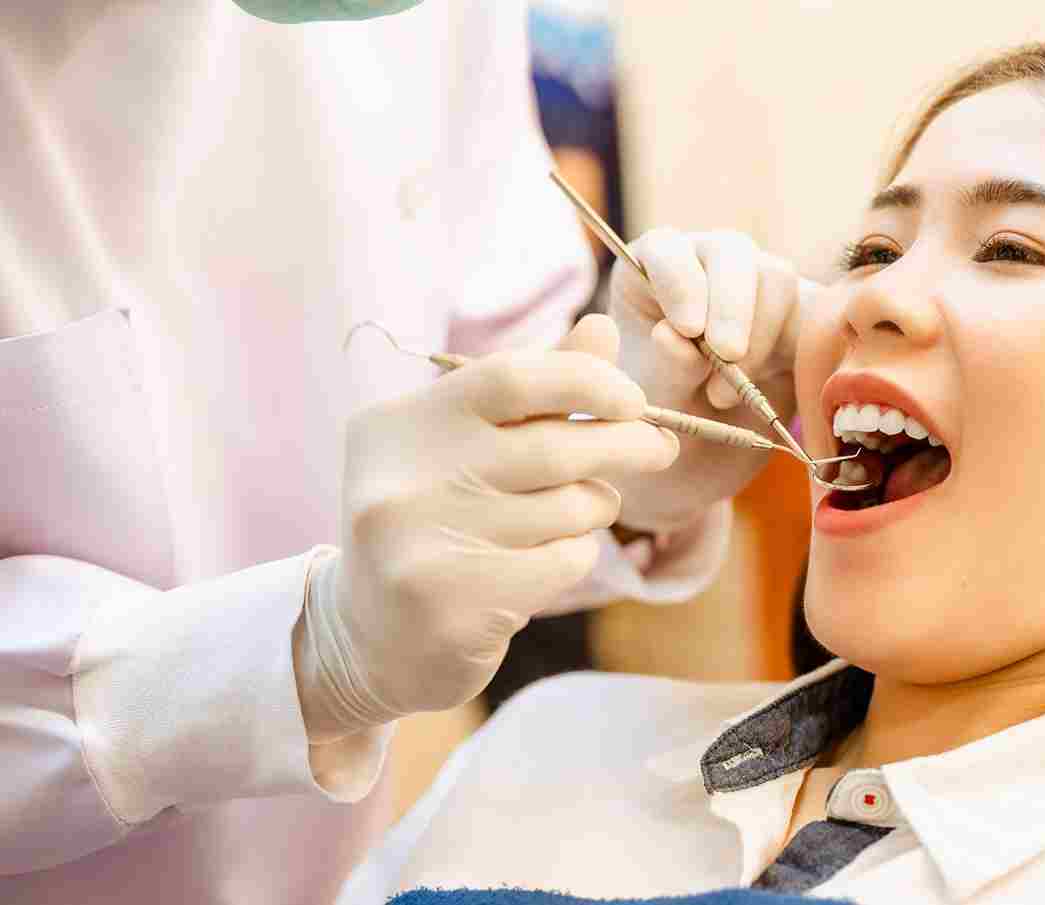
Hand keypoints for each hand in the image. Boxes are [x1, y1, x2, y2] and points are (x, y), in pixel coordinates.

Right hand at [294, 315, 677, 740]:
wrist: (372, 641)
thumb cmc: (436, 524)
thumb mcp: (467, 446)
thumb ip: (536, 391)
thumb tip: (604, 328)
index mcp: (397, 424)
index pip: (511, 376)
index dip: (589, 380)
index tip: (634, 399)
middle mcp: (400, 479)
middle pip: (554, 447)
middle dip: (626, 444)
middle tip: (659, 447)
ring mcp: (421, 546)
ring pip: (569, 508)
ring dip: (593, 509)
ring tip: (569, 516)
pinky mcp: (453, 605)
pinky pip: (564, 561)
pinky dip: (575, 556)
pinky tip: (542, 563)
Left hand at [607, 229, 811, 530]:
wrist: (698, 460)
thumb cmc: (662, 419)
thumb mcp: (652, 400)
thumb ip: (663, 366)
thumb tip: (672, 335)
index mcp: (650, 274)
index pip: (667, 248)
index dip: (681, 281)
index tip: (687, 329)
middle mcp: (705, 267)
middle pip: (731, 252)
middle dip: (732, 306)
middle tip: (727, 357)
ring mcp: (755, 287)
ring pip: (776, 278)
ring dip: (760, 338)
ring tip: (724, 396)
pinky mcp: (796, 314)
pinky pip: (814, 313)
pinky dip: (801, 350)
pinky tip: (772, 387)